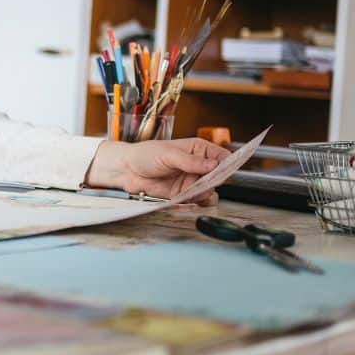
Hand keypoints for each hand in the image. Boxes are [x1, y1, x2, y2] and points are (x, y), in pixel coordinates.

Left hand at [84, 138, 230, 205]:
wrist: (127, 170)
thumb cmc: (145, 155)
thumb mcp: (169, 154)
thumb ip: (191, 161)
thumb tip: (213, 164)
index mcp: (198, 149)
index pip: (222, 157)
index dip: (228, 165)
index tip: (226, 172)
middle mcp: (198, 166)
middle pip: (219, 177)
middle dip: (214, 183)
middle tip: (203, 184)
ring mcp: (191, 181)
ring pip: (210, 192)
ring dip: (205, 195)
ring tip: (192, 193)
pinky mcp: (183, 195)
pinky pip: (197, 202)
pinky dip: (196, 204)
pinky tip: (187, 201)